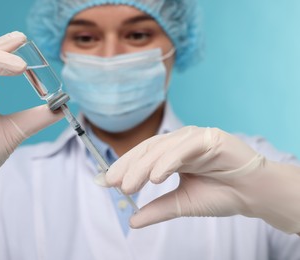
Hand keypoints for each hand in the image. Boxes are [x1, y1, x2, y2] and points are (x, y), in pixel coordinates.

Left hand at [106, 126, 299, 233]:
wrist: (253, 194)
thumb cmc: (220, 194)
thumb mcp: (182, 204)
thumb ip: (157, 209)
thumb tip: (132, 220)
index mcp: (171, 154)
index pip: (142, 157)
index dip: (124, 167)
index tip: (106, 182)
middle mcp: (179, 143)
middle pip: (148, 151)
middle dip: (129, 167)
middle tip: (114, 185)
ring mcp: (194, 138)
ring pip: (162, 148)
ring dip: (144, 166)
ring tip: (130, 185)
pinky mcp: (209, 138)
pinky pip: (184, 148)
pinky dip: (168, 161)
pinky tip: (156, 176)